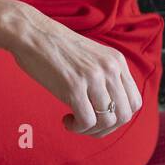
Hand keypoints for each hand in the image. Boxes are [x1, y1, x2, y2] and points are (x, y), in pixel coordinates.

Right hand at [7, 5, 142, 135]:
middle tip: (86, 126)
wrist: (30, 33)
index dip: (118, 118)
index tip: (100, 118)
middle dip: (106, 129)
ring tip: (74, 122)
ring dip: (91, 131)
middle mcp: (109, 68)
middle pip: (124, 115)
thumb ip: (104, 76)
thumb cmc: (55, 47)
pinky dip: (77, 128)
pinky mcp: (73, 86)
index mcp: (117, 61)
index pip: (134, 102)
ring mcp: (92, 77)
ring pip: (107, 121)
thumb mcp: (91, 57)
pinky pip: (86, 121)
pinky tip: (66, 121)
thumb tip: (109, 107)